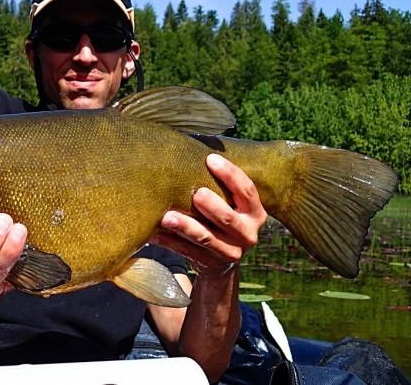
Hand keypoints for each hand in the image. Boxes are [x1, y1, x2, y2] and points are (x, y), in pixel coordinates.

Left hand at [154, 154, 266, 272]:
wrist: (221, 263)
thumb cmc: (220, 218)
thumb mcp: (230, 204)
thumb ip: (220, 184)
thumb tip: (191, 145)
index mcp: (256, 213)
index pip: (247, 190)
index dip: (230, 174)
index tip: (210, 159)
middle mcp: (248, 234)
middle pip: (228, 218)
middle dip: (212, 205)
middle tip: (196, 194)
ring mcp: (232, 253)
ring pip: (206, 238)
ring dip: (185, 226)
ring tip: (166, 217)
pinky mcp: (211, 265)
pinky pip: (188, 253)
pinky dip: (170, 242)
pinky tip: (154, 234)